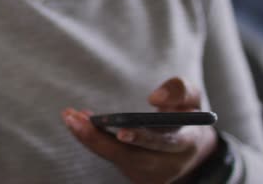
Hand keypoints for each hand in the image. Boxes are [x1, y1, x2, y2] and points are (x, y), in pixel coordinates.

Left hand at [62, 78, 217, 183]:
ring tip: (68, 115)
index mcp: (184, 144)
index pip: (163, 143)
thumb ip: (180, 90)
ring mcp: (145, 173)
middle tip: (74, 119)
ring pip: (112, 156)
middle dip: (98, 138)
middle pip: (128, 155)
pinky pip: (108, 155)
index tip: (122, 131)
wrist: (188, 152)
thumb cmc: (187, 118)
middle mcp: (163, 164)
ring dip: (87, 136)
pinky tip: (74, 120)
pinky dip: (90, 138)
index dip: (142, 138)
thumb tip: (155, 97)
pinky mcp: (131, 172)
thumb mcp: (193, 100)